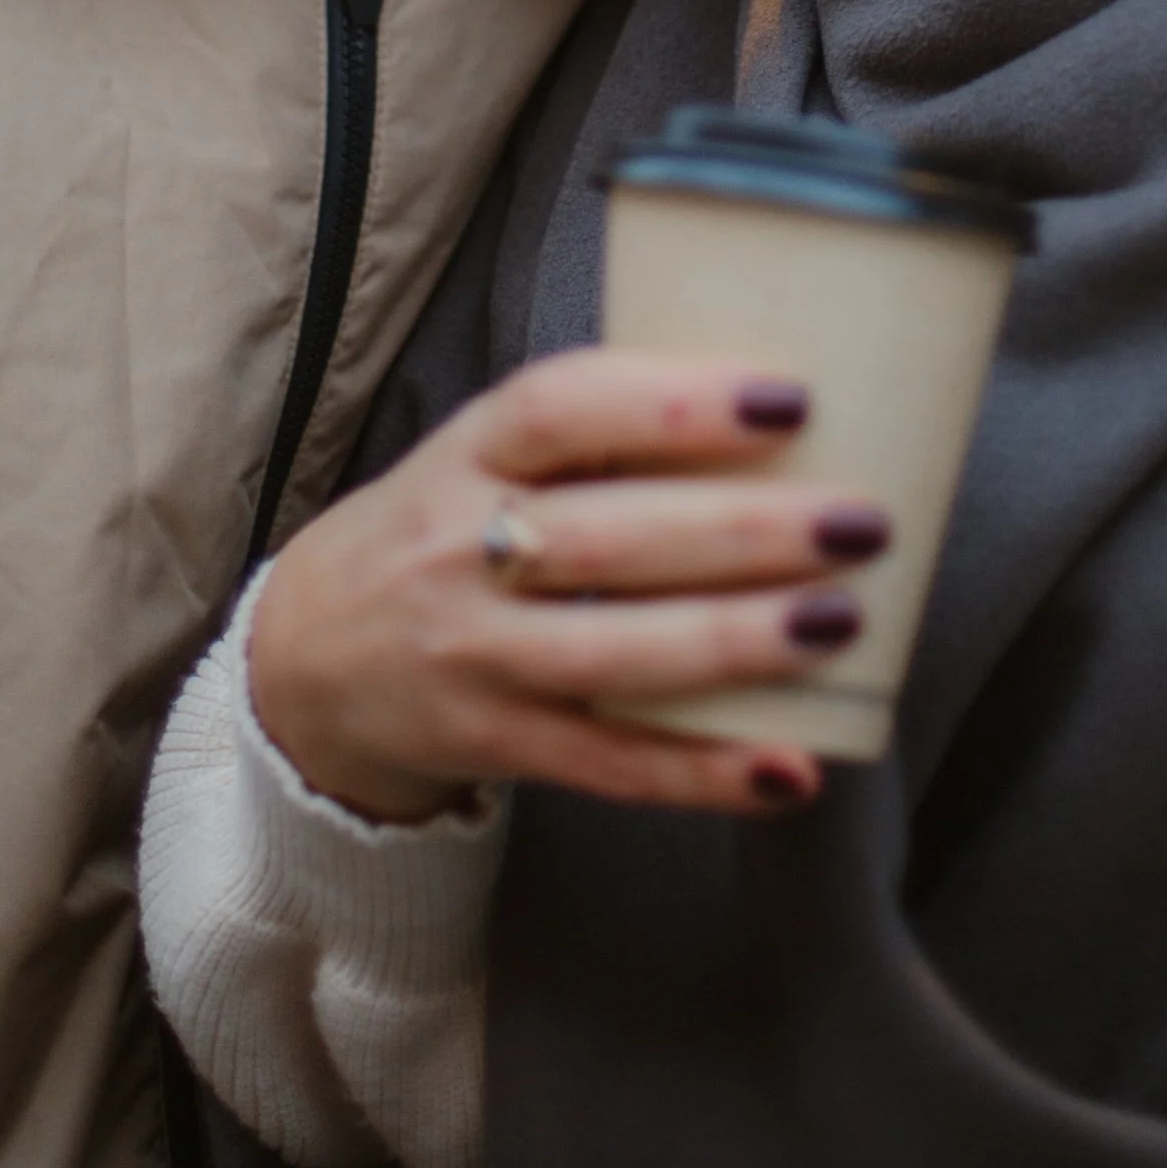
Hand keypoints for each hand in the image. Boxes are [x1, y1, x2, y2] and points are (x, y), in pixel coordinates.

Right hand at [247, 349, 891, 827]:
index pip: (559, 408)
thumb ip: (592, 431)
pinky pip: (612, 765)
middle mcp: (462, 551)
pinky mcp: (497, 746)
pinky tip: (793, 768)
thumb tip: (776, 405)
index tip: (788, 394)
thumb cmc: (441, 530)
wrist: (306, 659)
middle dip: (744, 529)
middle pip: (608, 537)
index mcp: (467, 452)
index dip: (673, 401)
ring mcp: (475, 658)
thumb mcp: (482, 454)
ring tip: (844, 620)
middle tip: (860, 519)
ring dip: (739, 642)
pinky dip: (704, 772)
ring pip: (616, 654)